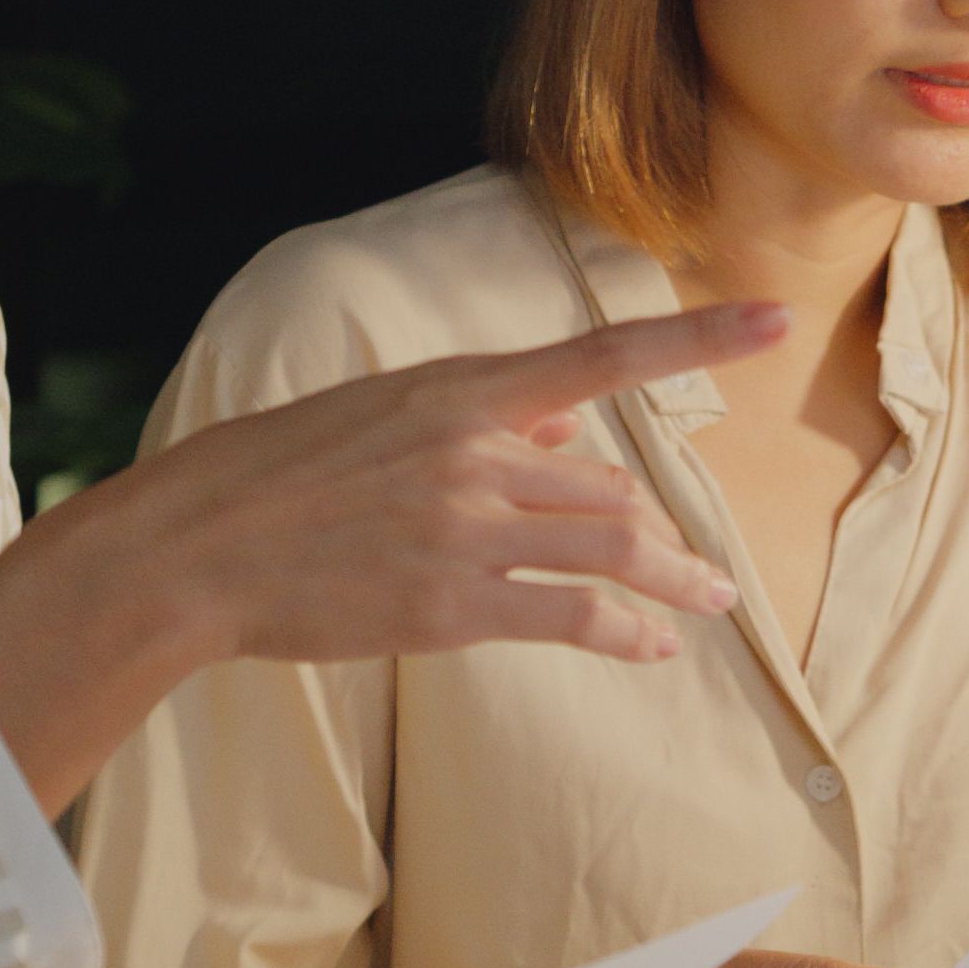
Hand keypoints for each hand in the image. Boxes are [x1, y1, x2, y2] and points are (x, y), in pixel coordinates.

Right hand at [108, 303, 781, 665]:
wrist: (194, 548)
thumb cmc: (276, 477)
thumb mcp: (377, 417)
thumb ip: (478, 420)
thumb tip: (571, 429)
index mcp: (456, 391)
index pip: (602, 356)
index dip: (699, 338)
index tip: (775, 319)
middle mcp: (473, 451)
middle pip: (613, 488)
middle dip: (660, 536)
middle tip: (701, 574)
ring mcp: (463, 528)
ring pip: (609, 547)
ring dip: (672, 582)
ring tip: (707, 606)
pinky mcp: (448, 603)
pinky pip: (570, 616)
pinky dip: (625, 633)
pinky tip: (651, 647)